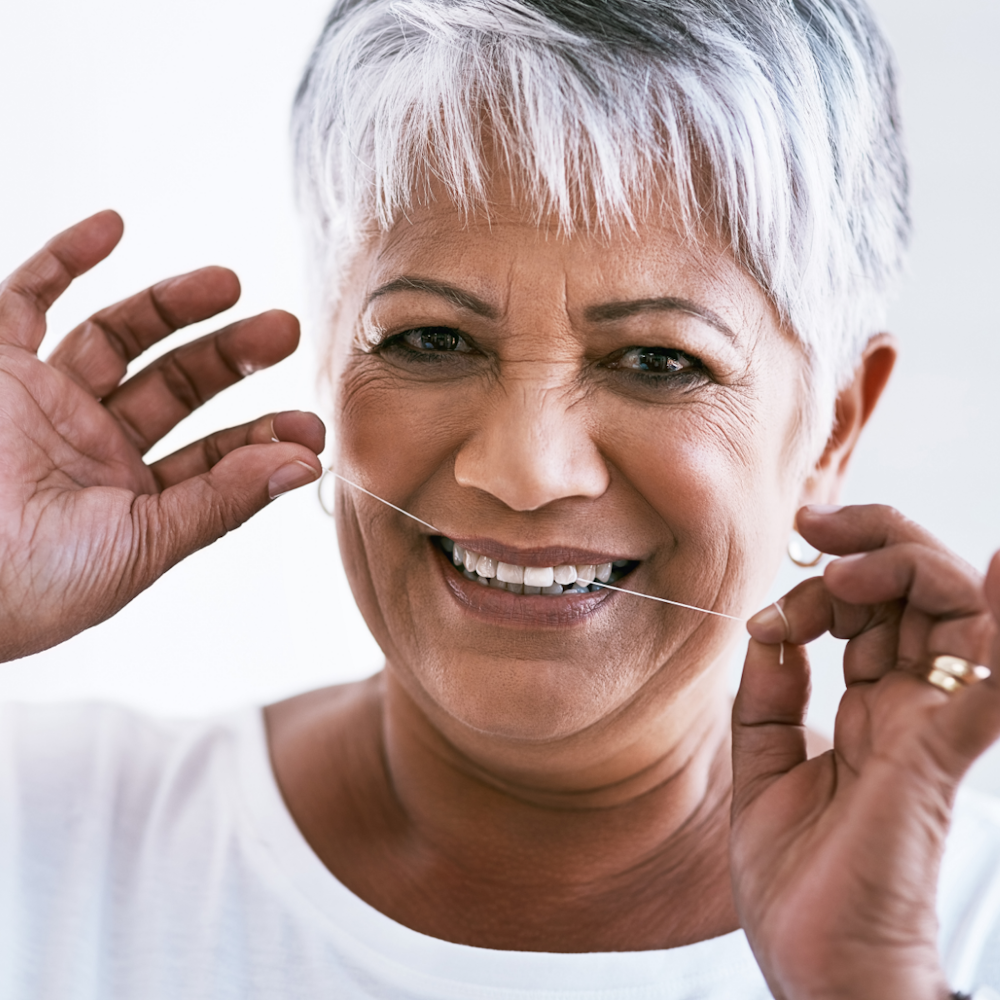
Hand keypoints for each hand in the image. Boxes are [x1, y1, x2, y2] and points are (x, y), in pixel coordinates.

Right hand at [0, 211, 324, 660]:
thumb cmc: (39, 582)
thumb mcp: (146, 544)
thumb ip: (222, 501)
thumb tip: (302, 463)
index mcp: (134, 495)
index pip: (213, 453)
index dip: (262, 435)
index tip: (309, 425)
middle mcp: (95, 444)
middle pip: (176, 384)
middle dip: (231, 357)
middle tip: (283, 330)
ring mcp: (47, 403)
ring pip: (118, 337)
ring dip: (172, 306)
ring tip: (231, 285)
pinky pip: (24, 300)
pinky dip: (64, 259)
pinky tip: (113, 226)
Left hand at [730, 504, 999, 999]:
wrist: (823, 976)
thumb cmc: (802, 887)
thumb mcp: (764, 771)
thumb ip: (768, 698)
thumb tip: (765, 629)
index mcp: (870, 712)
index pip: (872, 614)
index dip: (823, 581)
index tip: (770, 602)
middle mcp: (909, 710)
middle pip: (920, 595)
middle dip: (873, 541)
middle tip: (815, 524)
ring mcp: (930, 728)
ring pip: (953, 613)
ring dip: (903, 564)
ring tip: (840, 564)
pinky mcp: (939, 756)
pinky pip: (987, 683)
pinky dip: (999, 620)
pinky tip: (998, 572)